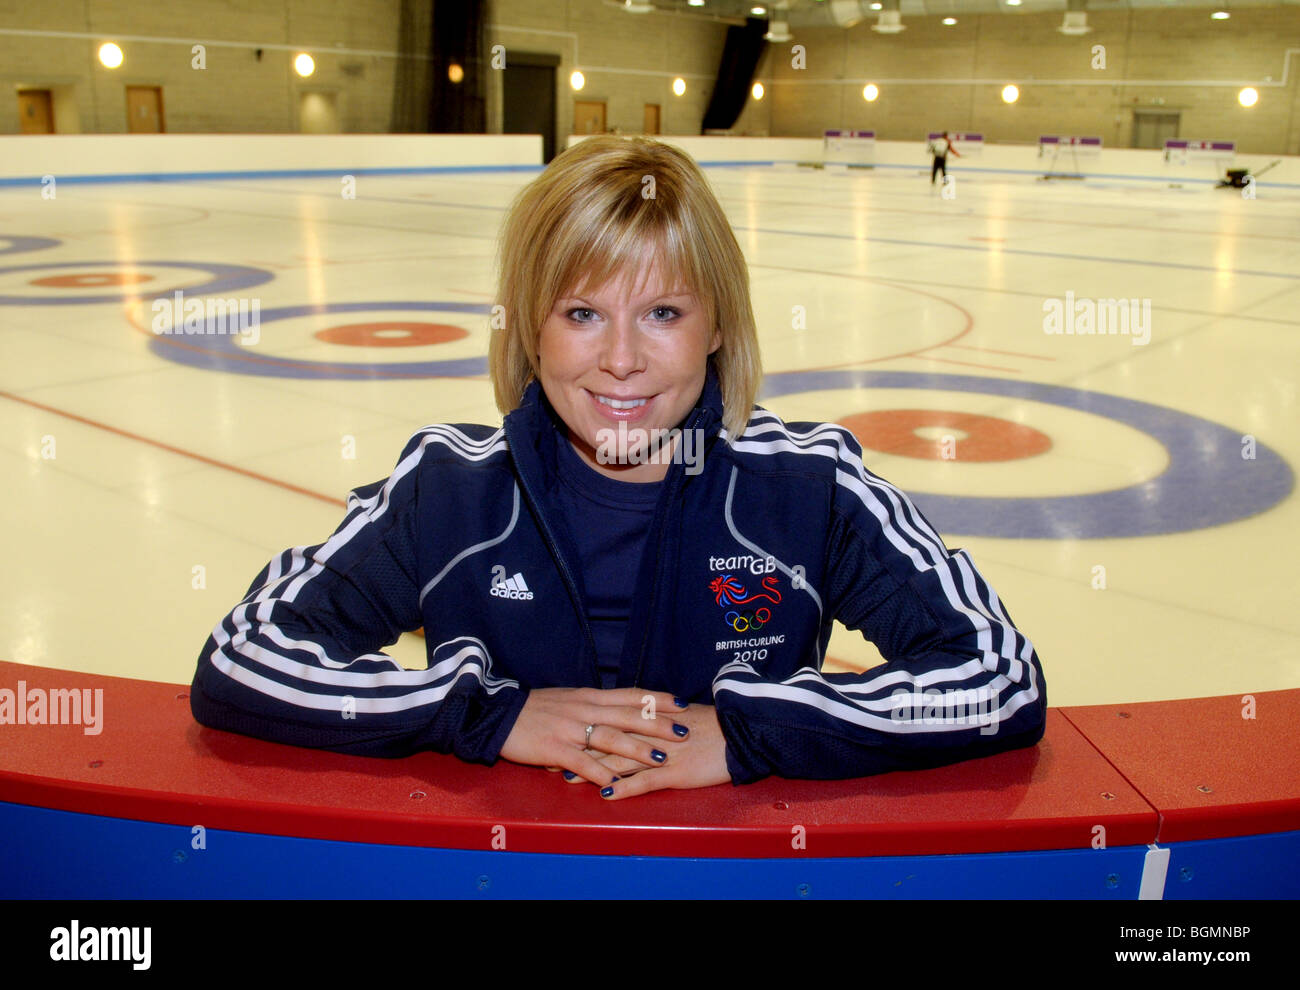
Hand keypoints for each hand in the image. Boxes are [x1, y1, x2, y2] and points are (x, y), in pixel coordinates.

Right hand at [499, 687, 688, 785]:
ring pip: (609, 737)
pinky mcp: (553, 748)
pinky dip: (599, 772)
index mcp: (589, 697)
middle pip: (627, 715)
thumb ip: (592, 708)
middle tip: (684, 731)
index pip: (630, 695)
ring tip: (661, 758)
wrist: (498, 715)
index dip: (657, 699)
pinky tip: (615, 782)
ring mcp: (569, 728)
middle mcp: (584, 709)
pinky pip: (580, 761)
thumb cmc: (534, 710)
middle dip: (658, 724)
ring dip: (637, 749)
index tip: (682, 704)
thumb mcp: (568, 701)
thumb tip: (617, 714)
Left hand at [576, 703, 730, 799]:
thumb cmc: (713, 725)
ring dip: (591, 770)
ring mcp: (662, 753)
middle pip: (607, 739)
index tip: (561, 732)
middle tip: (549, 755)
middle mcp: (651, 733)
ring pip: (619, 761)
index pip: (610, 719)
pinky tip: (605, 795)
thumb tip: (635, 717)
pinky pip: (644, 782)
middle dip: (578, 748)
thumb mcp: (680, 715)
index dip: (584, 726)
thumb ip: (655, 716)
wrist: (742, 732)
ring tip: (566, 777)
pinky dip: (623, 788)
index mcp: (651, 716)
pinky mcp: (675, 772)